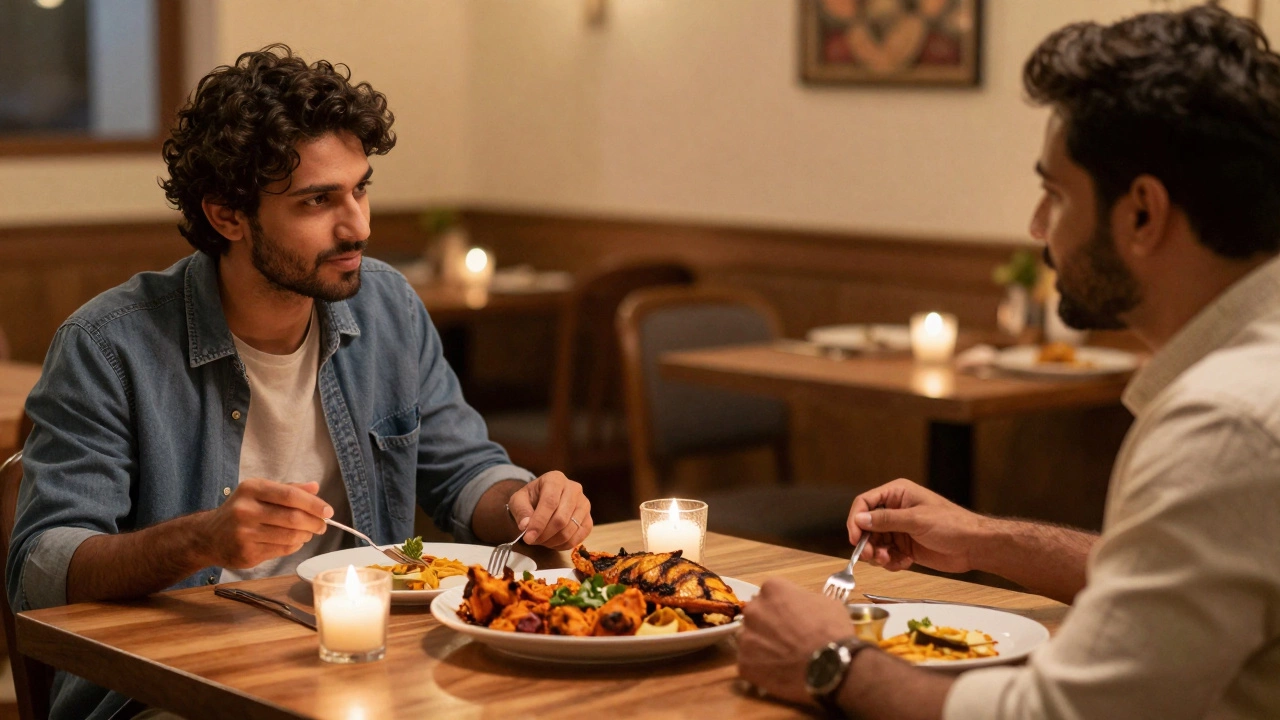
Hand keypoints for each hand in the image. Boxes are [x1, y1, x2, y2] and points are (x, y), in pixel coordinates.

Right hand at [199, 478, 332, 568]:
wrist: (207, 537)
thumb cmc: (240, 511)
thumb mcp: (259, 493)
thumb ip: (288, 489)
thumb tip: (315, 487)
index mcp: (251, 489)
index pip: (290, 496)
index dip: (313, 504)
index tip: (328, 511)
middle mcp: (245, 510)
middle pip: (293, 518)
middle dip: (314, 522)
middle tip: (323, 525)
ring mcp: (244, 534)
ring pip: (290, 536)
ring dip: (306, 535)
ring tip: (309, 533)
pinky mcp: (246, 553)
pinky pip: (281, 550)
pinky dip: (294, 545)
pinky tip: (294, 541)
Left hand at [506, 471, 591, 549]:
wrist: (542, 500)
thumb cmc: (531, 499)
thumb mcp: (518, 500)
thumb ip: (521, 511)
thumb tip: (526, 526)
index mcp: (555, 479)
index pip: (550, 502)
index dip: (539, 522)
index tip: (528, 537)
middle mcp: (574, 488)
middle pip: (561, 518)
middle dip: (545, 534)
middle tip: (532, 540)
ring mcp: (584, 503)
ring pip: (570, 529)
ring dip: (553, 541)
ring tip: (541, 540)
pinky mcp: (589, 518)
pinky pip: (580, 536)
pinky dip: (565, 544)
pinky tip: (553, 543)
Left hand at [738, 578, 855, 705]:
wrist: (831, 667)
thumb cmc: (833, 631)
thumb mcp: (826, 603)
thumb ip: (804, 599)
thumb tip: (801, 606)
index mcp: (772, 589)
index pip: (771, 594)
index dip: (783, 607)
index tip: (792, 618)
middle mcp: (753, 609)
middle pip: (756, 615)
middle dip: (768, 624)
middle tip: (786, 638)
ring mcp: (746, 637)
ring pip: (749, 639)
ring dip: (761, 645)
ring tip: (782, 657)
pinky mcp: (744, 663)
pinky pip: (748, 663)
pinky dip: (760, 667)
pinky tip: (777, 671)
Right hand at [847, 478, 985, 572]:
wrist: (974, 546)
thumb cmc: (952, 525)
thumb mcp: (916, 520)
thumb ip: (886, 520)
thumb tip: (859, 519)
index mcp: (897, 494)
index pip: (865, 503)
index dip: (856, 520)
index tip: (855, 538)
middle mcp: (895, 510)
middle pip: (866, 526)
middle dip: (867, 542)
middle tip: (871, 556)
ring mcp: (899, 529)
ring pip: (875, 543)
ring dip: (878, 555)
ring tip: (890, 561)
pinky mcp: (904, 546)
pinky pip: (887, 555)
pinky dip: (891, 562)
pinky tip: (905, 563)